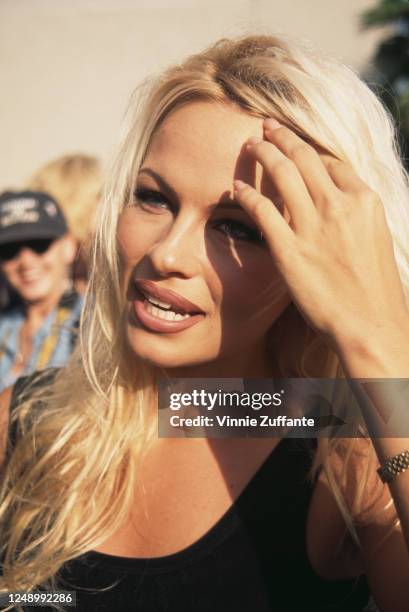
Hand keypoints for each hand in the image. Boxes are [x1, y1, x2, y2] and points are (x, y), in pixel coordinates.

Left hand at [234, 119, 408, 350]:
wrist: (370, 324)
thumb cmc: (374, 288)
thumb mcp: (374, 238)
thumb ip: (353, 214)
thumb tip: (335, 202)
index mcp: (364, 200)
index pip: (331, 162)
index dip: (309, 150)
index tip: (294, 146)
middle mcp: (338, 205)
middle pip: (304, 157)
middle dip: (282, 136)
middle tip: (266, 127)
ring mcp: (312, 226)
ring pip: (282, 173)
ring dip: (263, 152)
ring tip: (251, 144)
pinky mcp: (289, 249)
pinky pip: (261, 210)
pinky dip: (247, 195)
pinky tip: (236, 188)